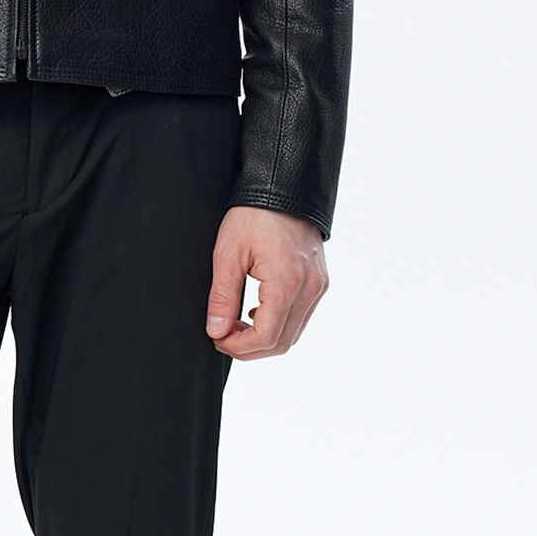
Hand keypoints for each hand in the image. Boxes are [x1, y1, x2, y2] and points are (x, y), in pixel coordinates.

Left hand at [204, 207, 327, 358]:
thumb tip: (217, 331)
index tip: (217, 339)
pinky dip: (278, 324)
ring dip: (264, 338)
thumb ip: (222, 297)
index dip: (239, 348)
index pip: (266, 337)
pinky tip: (257, 312)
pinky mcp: (319, 282)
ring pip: (294, 334)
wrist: (283, 187)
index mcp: (287, 282)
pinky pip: (301, 317)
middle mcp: (310, 288)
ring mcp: (318, 286)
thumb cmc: (254, 214)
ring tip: (236, 324)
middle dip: (250, 348)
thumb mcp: (228, 253)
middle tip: (223, 336)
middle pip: (283, 343)